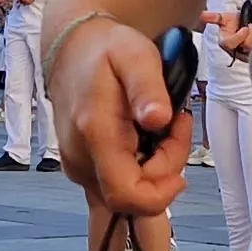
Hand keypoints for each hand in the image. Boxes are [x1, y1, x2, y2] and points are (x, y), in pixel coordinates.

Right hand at [49, 16, 184, 216]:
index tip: (179, 165)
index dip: (160, 193)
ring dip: (154, 172)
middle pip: (133, 200)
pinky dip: (140, 173)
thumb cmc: (105, 52)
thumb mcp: (136, 56)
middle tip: (173, 131)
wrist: (72, 50)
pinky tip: (145, 143)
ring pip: (127, 195)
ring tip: (160, 131)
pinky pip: (117, 187)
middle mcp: (82, 158)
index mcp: (95, 133)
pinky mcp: (83, 169)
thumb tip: (158, 118)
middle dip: (164, 174)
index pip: (126, 196)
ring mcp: (79, 167)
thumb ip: (147, 88)